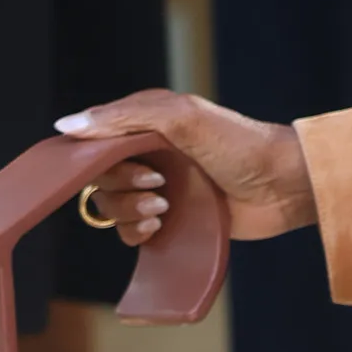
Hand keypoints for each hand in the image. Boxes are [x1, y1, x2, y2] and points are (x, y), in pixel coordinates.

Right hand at [54, 91, 317, 243]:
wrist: (285, 185)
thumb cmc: (240, 143)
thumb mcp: (182, 117)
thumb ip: (124, 117)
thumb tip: (65, 127)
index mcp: (145, 127)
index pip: (94, 143)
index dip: (95, 158)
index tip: (116, 165)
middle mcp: (149, 158)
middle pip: (100, 179)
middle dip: (121, 186)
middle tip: (160, 186)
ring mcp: (160, 191)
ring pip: (113, 208)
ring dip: (130, 211)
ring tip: (165, 208)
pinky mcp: (174, 223)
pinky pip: (133, 234)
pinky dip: (136, 233)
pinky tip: (160, 226)